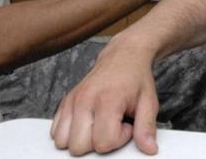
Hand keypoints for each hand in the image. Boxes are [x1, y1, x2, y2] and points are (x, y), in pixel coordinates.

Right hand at [51, 38, 159, 155]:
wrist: (124, 56)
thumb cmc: (135, 78)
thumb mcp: (149, 102)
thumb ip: (147, 128)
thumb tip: (149, 149)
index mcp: (107, 100)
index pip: (103, 143)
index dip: (118, 140)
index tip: (126, 125)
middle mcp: (84, 100)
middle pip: (79, 147)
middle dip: (98, 142)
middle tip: (112, 125)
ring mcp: (72, 100)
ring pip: (63, 142)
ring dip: (82, 139)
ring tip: (99, 124)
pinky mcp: (65, 102)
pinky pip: (56, 132)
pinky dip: (70, 133)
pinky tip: (88, 122)